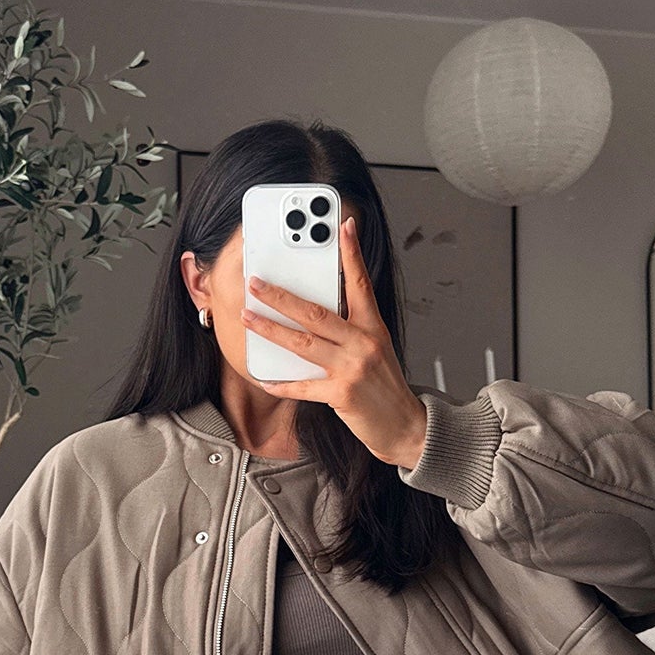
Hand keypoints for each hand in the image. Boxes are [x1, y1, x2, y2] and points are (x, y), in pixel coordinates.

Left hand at [240, 217, 427, 468]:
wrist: (406, 427)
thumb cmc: (386, 388)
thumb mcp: (376, 350)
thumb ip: (350, 331)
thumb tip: (312, 316)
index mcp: (373, 328)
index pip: (360, 283)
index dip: (351, 254)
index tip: (343, 226)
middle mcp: (363, 343)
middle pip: (316, 312)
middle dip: (282, 296)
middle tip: (256, 282)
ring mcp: (353, 368)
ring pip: (303, 342)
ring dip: (271, 329)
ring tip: (248, 317)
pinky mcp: (342, 394)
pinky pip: (304, 386)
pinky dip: (282, 383)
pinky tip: (264, 378)